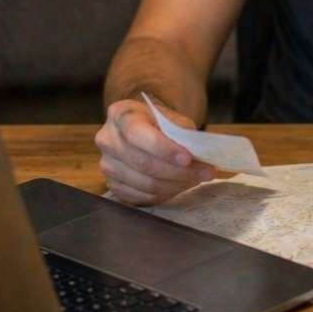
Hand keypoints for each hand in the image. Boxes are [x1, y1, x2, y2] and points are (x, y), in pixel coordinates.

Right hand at [95, 98, 215, 205]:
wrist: (145, 130)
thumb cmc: (160, 123)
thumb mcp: (173, 119)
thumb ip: (183, 134)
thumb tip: (199, 157)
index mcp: (120, 115)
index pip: (137, 134)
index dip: (164, 149)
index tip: (188, 158)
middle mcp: (107, 139)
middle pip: (142, 163)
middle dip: (178, 171)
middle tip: (205, 172)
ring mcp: (107, 164)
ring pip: (145, 183)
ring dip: (175, 184)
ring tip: (195, 178)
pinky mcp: (112, 185)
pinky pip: (141, 196)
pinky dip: (165, 194)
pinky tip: (179, 185)